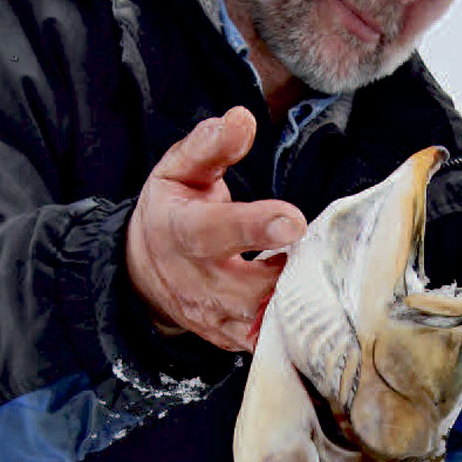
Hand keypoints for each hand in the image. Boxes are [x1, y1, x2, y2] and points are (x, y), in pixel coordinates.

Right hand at [126, 106, 306, 350]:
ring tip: (319, 274)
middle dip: (289, 275)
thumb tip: (242, 119)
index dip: (255, 227)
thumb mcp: (179, 170)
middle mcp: (195, 282)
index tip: (294, 219)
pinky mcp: (229, 339)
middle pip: (248, 290)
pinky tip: (315, 302)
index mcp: (181, 232)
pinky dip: (294, 327)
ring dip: (295, 302)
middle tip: (319, 252)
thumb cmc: (171, 210)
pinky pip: (268, 343)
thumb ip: (210, 146)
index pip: (215, 232)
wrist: (142, 271)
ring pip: (262, 323)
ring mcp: (213, 317)